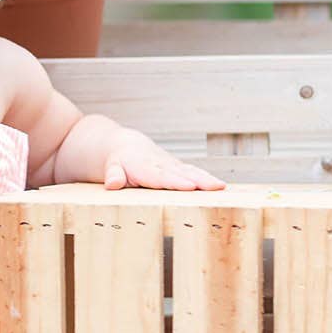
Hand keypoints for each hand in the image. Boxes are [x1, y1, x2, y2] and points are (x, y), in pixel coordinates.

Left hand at [103, 133, 226, 190]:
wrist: (126, 145)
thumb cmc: (119, 160)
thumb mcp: (110, 167)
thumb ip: (113, 175)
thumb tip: (112, 184)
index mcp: (144, 166)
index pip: (161, 176)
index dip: (175, 182)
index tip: (190, 186)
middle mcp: (161, 164)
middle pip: (181, 174)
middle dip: (199, 180)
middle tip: (215, 187)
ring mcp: (172, 165)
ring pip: (191, 172)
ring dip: (206, 179)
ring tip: (221, 187)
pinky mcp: (178, 167)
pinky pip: (194, 172)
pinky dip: (206, 178)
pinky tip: (219, 186)